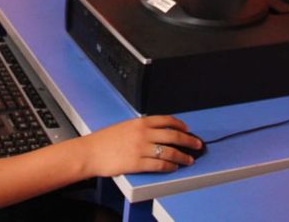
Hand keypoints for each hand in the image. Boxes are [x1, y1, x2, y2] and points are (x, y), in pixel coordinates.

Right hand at [82, 115, 201, 175]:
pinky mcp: (138, 163)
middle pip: (173, 136)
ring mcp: (141, 149)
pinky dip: (170, 166)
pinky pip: (160, 165)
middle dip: (189, 141)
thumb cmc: (104, 140)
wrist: (91, 152)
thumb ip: (140, 128)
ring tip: (189, 159)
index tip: (187, 130)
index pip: (166, 120)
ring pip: (170, 152)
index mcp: (140, 122)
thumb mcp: (124, 126)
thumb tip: (156, 133)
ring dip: (182, 156)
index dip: (180, 125)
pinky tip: (174, 167)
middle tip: (197, 145)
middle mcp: (143, 134)